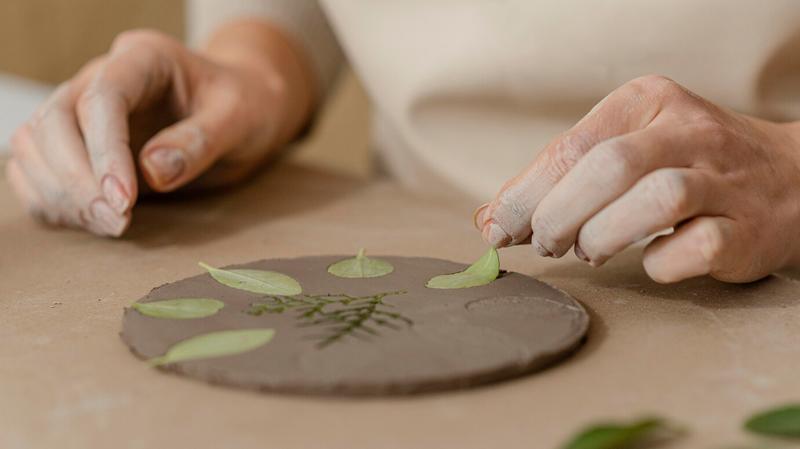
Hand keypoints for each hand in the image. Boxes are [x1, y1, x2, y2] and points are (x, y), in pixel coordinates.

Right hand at [6, 26, 309, 236]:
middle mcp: (101, 78)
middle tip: (116, 223)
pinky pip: (38, 170)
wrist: (243, 108)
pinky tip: (90, 222)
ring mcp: (82, 111)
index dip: (105, 151)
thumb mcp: (241, 118)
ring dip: (60, 194)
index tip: (124, 200)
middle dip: (77, 179)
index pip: (102, 98)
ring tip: (109, 227)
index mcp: (143, 59)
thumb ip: (200, 141)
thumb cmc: (246, 106)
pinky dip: (52, 201)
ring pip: (35, 146)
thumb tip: (152, 173)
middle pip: (54, 121)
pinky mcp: (77, 145)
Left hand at [475, 75, 799, 282]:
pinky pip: (696, 246)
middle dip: (558, 215)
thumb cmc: (684, 165)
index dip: (525, 194)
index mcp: (647, 102)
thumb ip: (559, 179)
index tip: (497, 228)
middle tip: (544, 243)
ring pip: (653, 198)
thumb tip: (489, 220)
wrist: (789, 177)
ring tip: (588, 251)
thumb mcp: (623, 148)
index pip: (570, 147)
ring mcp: (723, 178)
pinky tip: (649, 261)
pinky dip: (660, 263)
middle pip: (606, 168)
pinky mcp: (746, 227)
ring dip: (603, 235)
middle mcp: (687, 130)